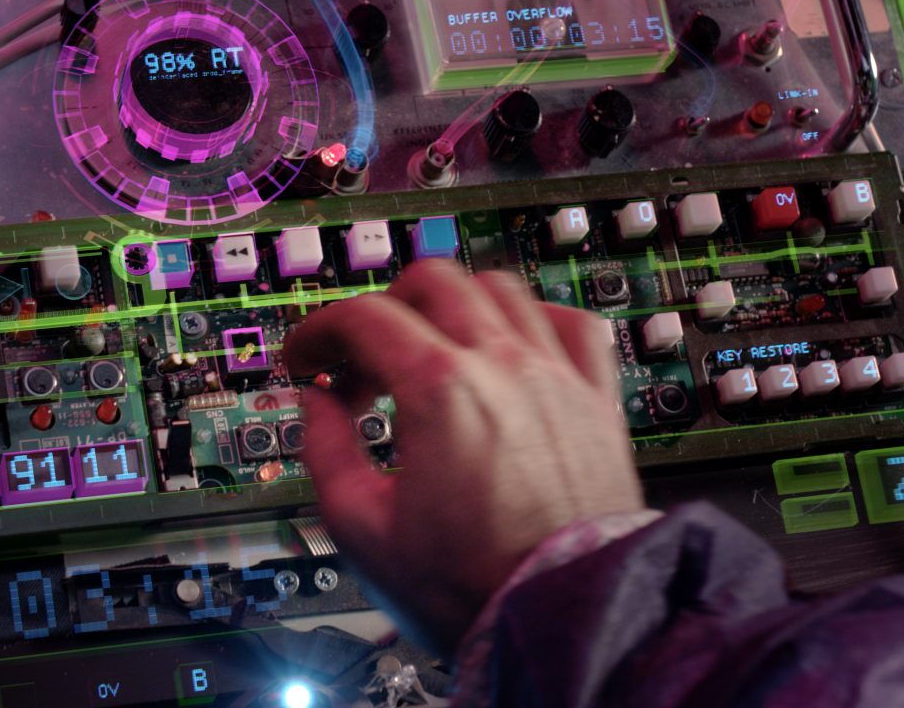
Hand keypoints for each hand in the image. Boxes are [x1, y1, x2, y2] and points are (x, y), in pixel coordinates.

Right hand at [285, 258, 644, 654]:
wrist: (558, 620)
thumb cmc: (472, 587)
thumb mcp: (362, 529)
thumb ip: (326, 451)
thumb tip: (317, 405)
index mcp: (441, 391)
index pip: (364, 318)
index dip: (319, 331)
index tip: (307, 360)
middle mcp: (504, 367)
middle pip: (433, 282)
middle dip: (384, 309)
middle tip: (363, 361)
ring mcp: (556, 377)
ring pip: (501, 290)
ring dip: (453, 307)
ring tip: (432, 351)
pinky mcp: (595, 402)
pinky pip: (572, 324)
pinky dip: (534, 321)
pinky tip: (514, 348)